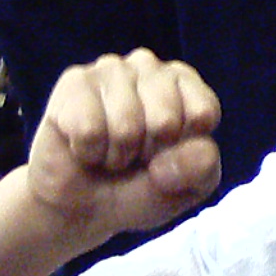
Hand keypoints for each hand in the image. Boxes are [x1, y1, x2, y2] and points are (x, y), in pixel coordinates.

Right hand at [27, 50, 222, 238]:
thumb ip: (201, 166)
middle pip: (166, 120)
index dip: (184, 149)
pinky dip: (89, 152)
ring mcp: (110, 69)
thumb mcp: (189, 187)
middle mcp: (149, 66)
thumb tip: (171, 141)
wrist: (85, 208)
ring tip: (109, 152)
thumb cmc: (142, 189)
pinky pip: (89, 129)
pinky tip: (85, 146)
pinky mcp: (74, 82)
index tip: (168, 154)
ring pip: (126, 126)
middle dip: (149, 153)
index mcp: (185, 83)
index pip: (202, 114)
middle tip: (134, 156)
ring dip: (118, 155)